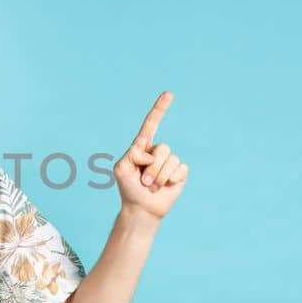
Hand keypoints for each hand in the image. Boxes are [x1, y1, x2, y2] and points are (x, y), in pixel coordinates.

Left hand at [113, 91, 189, 220]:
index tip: (169, 94)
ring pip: (171, 160)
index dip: (160, 109)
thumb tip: (151, 154)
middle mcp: (157, 152)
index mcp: (142, 147)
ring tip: (151, 186)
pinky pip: (180, 169)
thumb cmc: (128, 188)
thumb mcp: (121, 168)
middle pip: (162, 148)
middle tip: (143, 181)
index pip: (151, 124)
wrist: (141, 208)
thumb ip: (132, 154)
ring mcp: (169, 162)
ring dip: (159, 177)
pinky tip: (164, 187)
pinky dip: (170, 180)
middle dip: (152, 168)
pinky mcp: (180, 173)